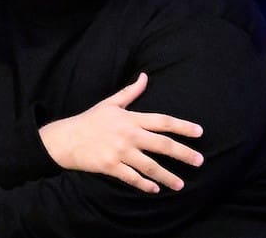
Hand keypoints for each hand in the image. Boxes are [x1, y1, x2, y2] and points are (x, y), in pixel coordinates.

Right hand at [39, 73, 206, 192]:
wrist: (64, 138)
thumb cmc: (89, 120)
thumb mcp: (110, 103)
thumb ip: (131, 92)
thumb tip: (145, 76)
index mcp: (131, 118)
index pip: (163, 121)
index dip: (183, 126)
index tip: (200, 132)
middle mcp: (128, 135)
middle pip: (162, 144)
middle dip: (183, 153)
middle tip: (200, 161)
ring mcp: (119, 151)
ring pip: (150, 165)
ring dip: (167, 176)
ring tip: (181, 185)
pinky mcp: (109, 166)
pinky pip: (131, 177)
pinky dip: (144, 184)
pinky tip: (155, 189)